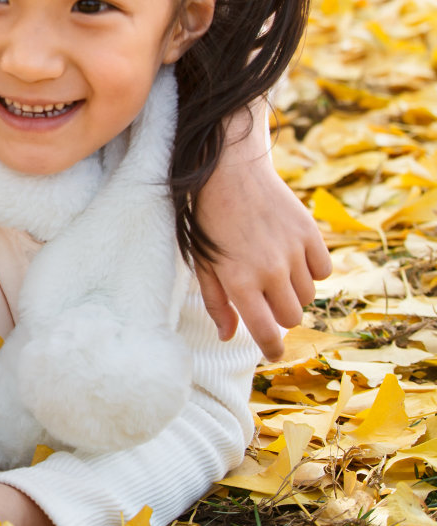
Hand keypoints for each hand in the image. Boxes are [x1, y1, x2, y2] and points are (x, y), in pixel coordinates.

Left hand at [193, 124, 330, 360]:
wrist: (229, 171)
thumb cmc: (208, 220)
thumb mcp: (202, 263)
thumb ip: (217, 302)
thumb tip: (228, 336)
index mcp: (239, 281)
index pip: (265, 331)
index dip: (272, 348)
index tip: (273, 353)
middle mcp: (270, 270)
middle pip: (292, 317)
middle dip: (279, 314)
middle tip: (264, 297)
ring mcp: (293, 252)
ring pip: (309, 296)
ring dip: (294, 291)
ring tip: (274, 270)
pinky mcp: (311, 234)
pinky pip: (324, 271)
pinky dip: (311, 270)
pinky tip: (291, 255)